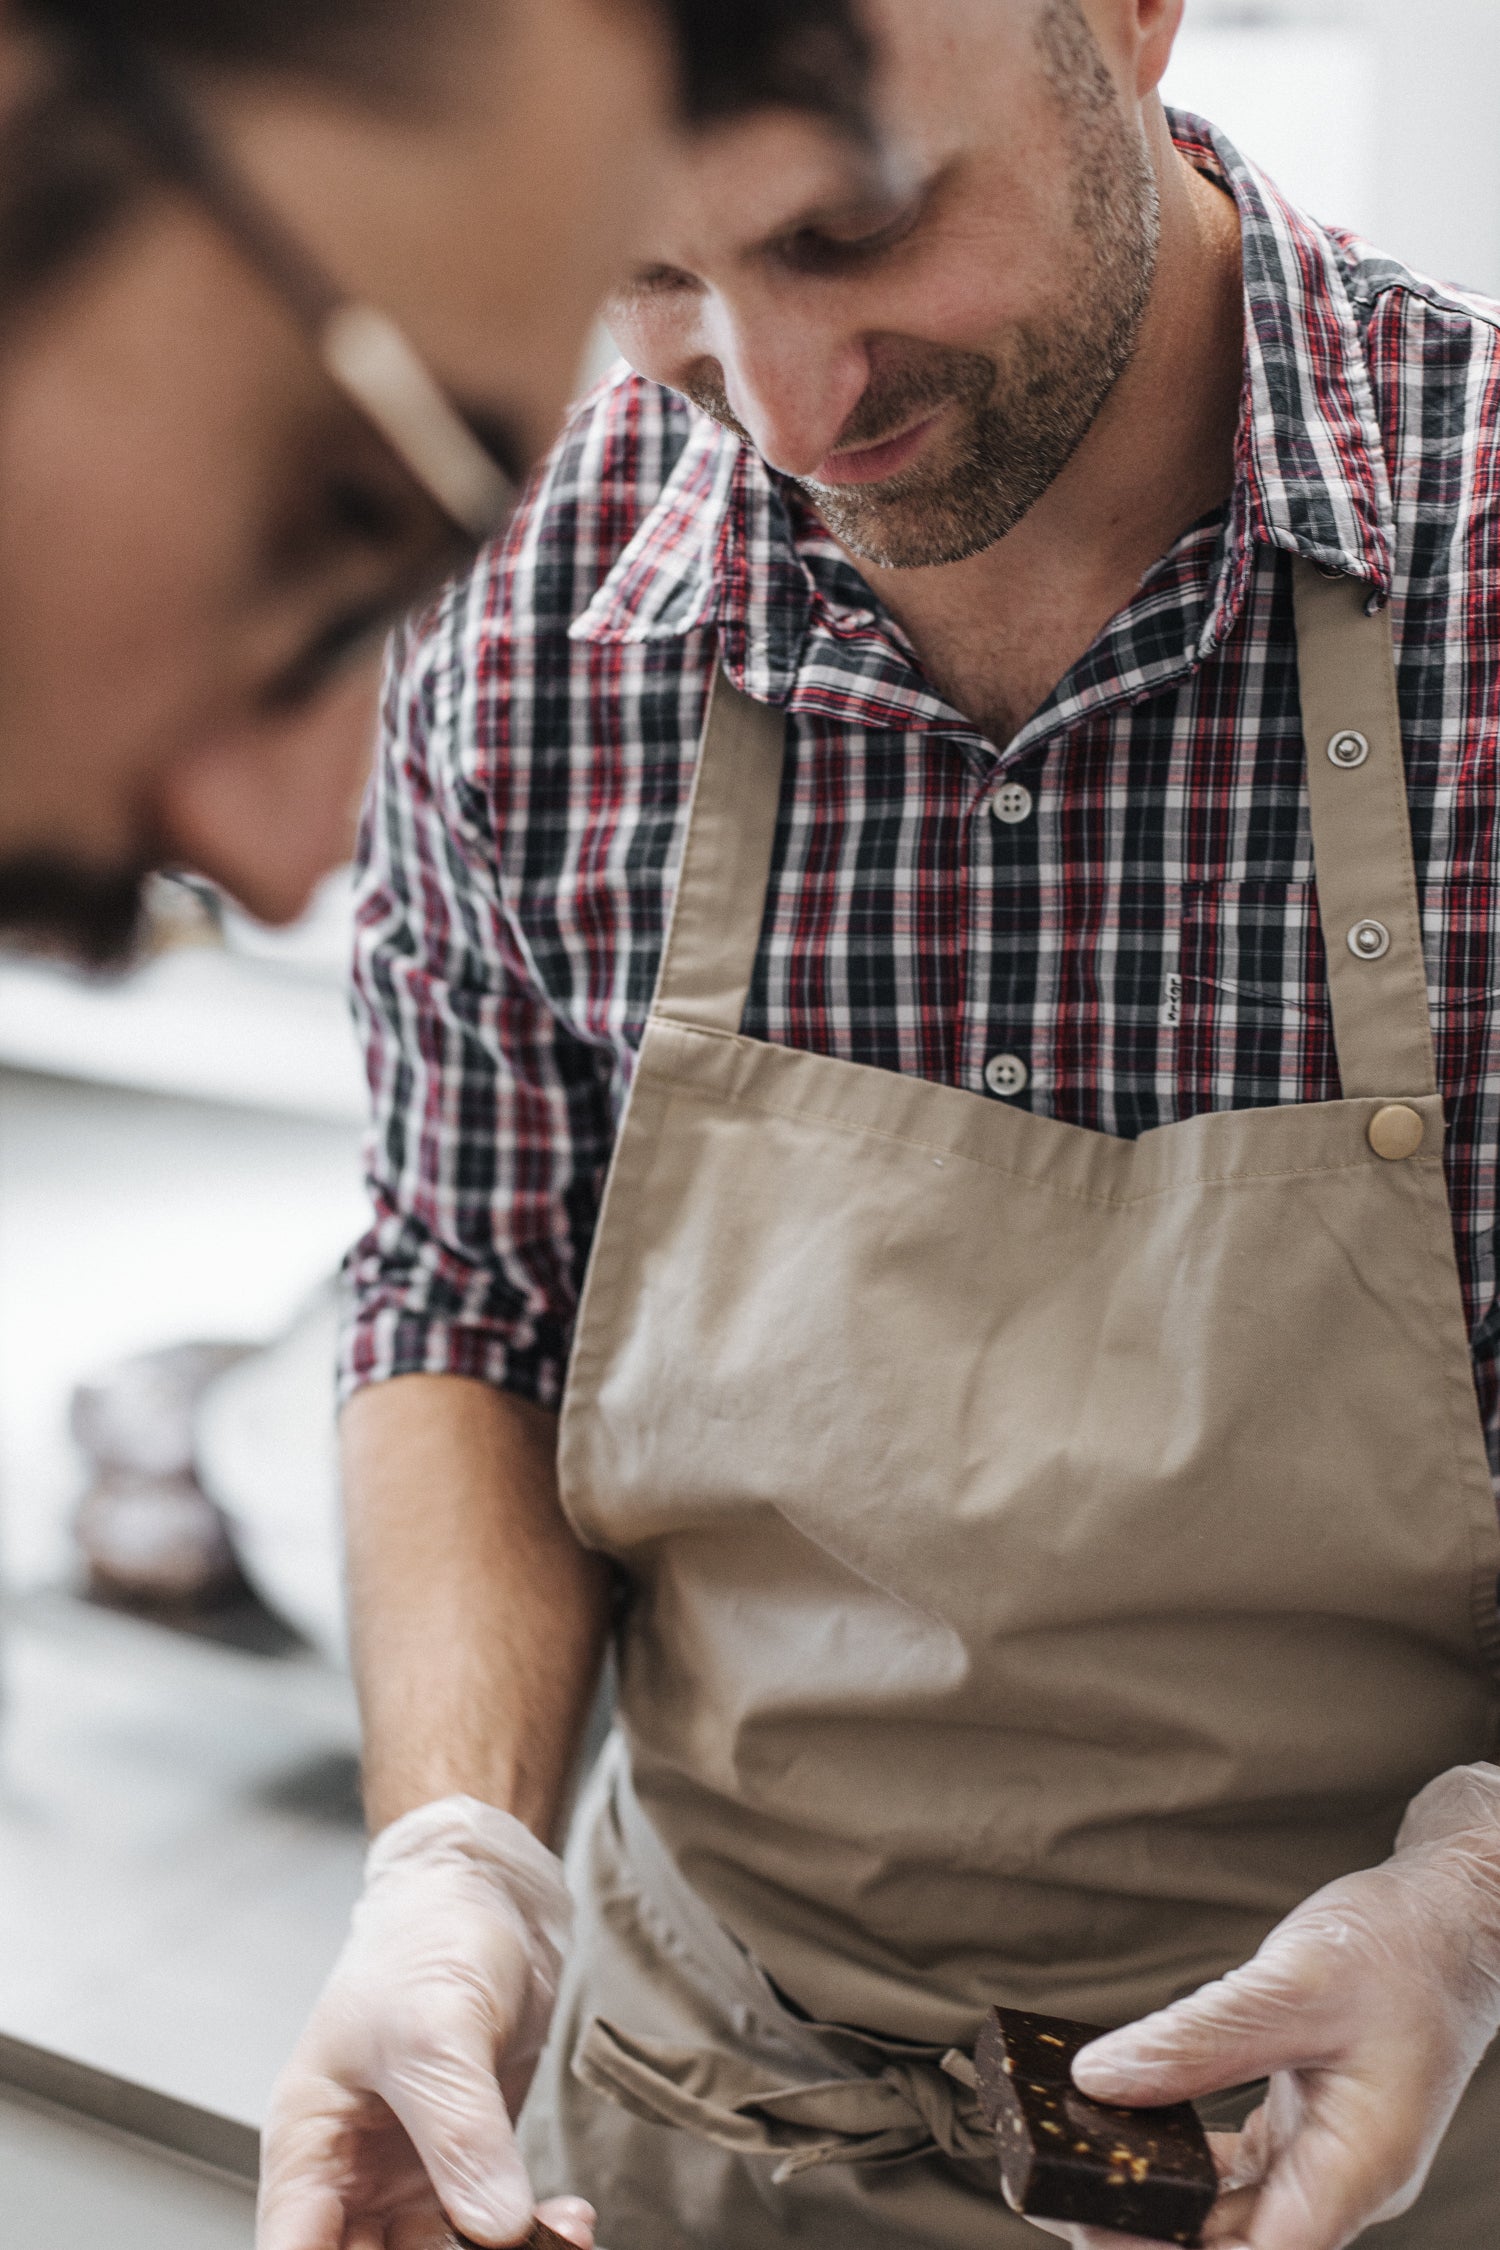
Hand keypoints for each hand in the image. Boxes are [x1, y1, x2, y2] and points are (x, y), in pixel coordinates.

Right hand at [257, 1795, 590, 2249]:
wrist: (485, 1898)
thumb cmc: (424, 1939)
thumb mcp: (435, 2031)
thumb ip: (460, 2132)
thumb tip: (494, 2226)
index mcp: (308, 2144)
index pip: (294, 2249)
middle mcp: (352, 2175)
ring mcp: (410, 2176)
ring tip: (556, 2239)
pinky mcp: (469, 2166)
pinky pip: (494, 2230)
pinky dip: (534, 2235)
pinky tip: (567, 2220)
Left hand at [1027, 1765, 1499, 2249]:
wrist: (1453, 1920)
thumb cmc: (1397, 1951)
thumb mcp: (1290, 1986)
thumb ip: (1195, 2039)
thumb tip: (1097, 2079)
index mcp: (1355, 2171)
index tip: (1092, 2224)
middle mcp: (1341, 2183)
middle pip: (1234, 2246)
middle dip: (1147, 2230)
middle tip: (1059, 2188)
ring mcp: (1326, 2159)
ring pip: (1230, 2215)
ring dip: (1158, 2200)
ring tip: (1077, 2162)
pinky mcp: (1308, 2127)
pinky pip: (1235, 2171)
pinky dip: (1180, 2159)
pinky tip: (1128, 2129)